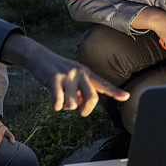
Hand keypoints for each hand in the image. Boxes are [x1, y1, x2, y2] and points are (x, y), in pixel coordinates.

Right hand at [0, 33, 128, 115]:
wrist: (38, 56)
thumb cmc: (56, 70)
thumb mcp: (72, 75)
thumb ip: (80, 89)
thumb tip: (81, 107)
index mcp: (86, 73)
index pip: (103, 84)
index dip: (114, 92)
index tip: (126, 97)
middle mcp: (80, 73)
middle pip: (91, 99)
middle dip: (84, 110)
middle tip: (76, 109)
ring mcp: (67, 75)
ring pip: (72, 104)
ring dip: (64, 107)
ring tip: (59, 95)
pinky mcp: (54, 78)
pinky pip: (58, 102)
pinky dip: (55, 106)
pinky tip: (52, 99)